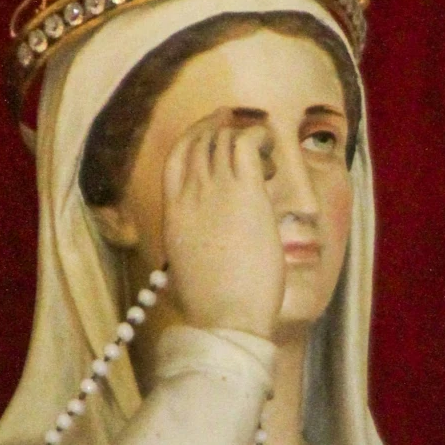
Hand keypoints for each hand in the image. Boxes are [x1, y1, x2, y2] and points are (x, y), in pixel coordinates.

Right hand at [161, 111, 285, 338]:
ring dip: (247, 135)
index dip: (195, 135)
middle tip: (245, 127)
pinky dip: (260, 137)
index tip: (213, 128)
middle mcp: (190, 195)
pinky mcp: (246, 193)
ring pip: (225, 138)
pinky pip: (248, 142)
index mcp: (173, 212)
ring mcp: (216, 191)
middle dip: (222, 127)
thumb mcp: (184, 270)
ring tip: (265, 153)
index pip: (177, 156)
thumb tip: (188, 257)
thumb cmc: (211, 305)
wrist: (226, 318)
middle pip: (201, 140)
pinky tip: (271, 152)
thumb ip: (186, 249)